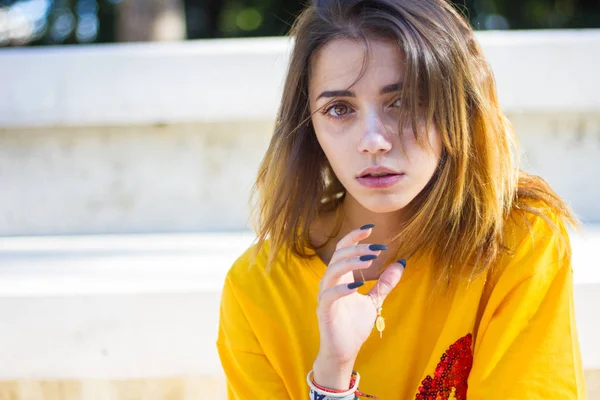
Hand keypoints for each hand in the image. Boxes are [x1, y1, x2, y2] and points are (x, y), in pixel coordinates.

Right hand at [312, 224, 405, 388]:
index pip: (343, 249)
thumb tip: (401, 262)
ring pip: (332, 271)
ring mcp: (325, 295)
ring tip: (370, 261)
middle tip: (377, 249)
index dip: (354, 237)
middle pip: (339, 255)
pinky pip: (329, 295)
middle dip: (358, 248)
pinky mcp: (324, 310)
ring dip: (351, 262)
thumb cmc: (354, 325)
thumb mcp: (375, 301)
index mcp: (341, 277)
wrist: (344, 351)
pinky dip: (342, 288)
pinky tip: (357, 285)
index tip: (371, 229)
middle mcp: (331, 282)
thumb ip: (385, 283)